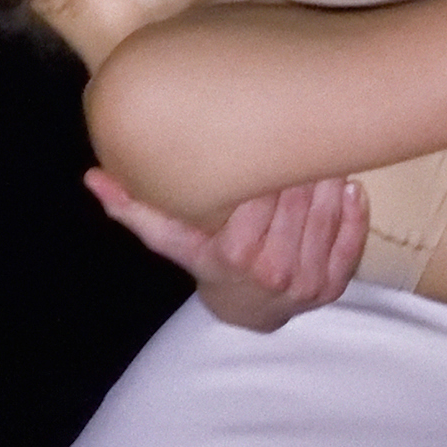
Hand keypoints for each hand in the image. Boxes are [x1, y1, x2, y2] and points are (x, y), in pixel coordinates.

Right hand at [87, 166, 368, 330]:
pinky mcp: (333, 287)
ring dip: (329, 181)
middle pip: (297, 201)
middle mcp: (271, 272)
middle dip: (301, 168)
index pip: (258, 197)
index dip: (268, 166)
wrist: (246, 311)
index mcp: (231, 255)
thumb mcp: (172, 239)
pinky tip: (347, 185)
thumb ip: (136, 208)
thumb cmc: (208, 262)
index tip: (268, 141)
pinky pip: (350, 240)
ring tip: (325, 154)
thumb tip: (93, 177)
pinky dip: (352, 210)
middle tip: (304, 135)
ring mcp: (306, 283)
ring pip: (326, 214)